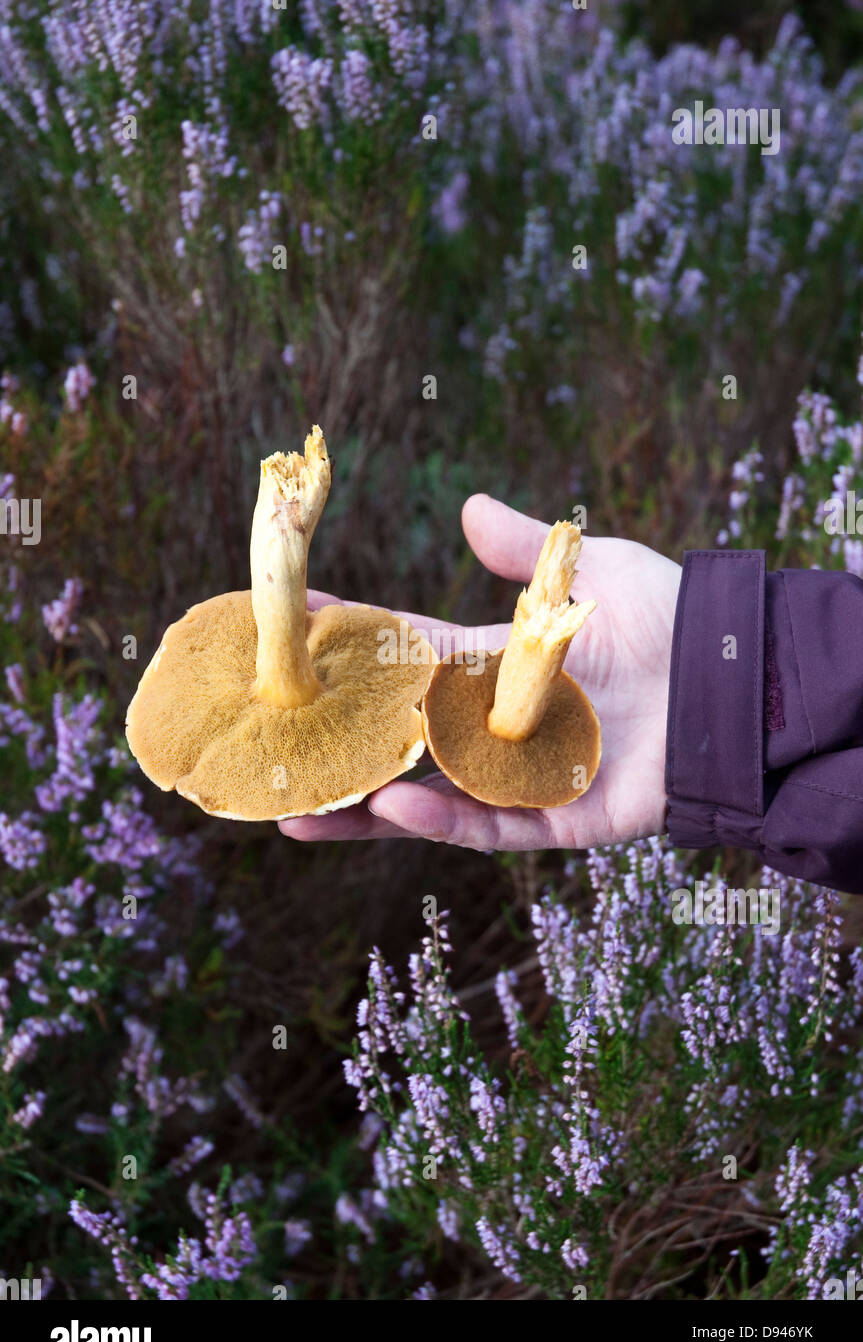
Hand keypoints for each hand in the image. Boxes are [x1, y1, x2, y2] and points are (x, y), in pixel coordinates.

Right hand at [279, 494, 681, 851]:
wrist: (735, 676)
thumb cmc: (672, 616)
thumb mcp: (587, 570)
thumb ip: (524, 553)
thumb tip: (467, 509)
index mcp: (498, 665)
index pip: (407, 656)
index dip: (351, 646)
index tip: (289, 631)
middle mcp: (498, 725)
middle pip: (399, 738)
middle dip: (336, 744)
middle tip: (268, 745)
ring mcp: (522, 774)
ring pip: (427, 797)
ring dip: (363, 803)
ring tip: (297, 808)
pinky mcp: (557, 816)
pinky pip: (487, 824)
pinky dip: (438, 819)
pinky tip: (388, 809)